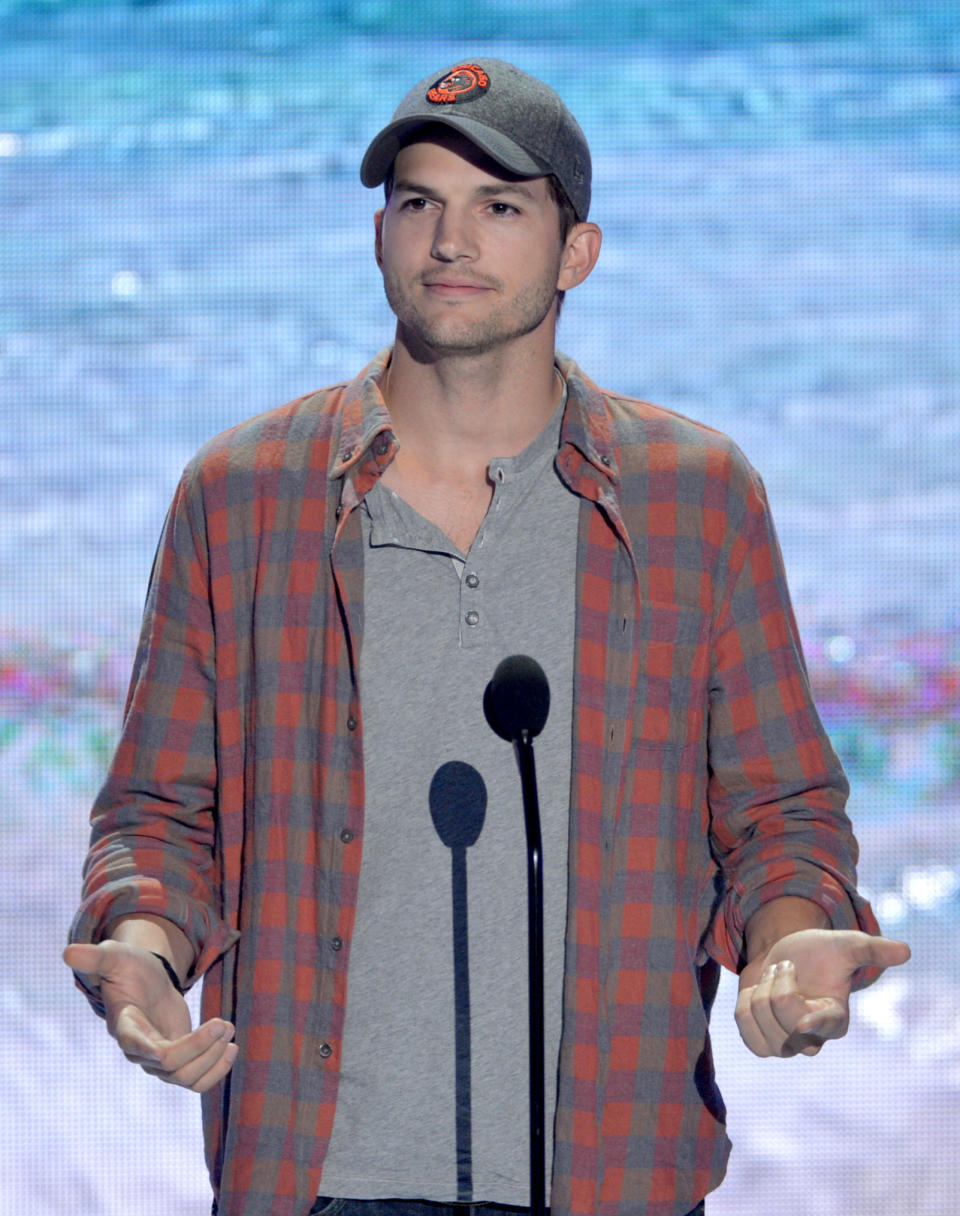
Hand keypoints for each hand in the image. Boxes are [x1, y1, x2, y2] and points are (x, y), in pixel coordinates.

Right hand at [63, 940, 237, 1091]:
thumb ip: (95, 957)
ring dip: (212, 1059)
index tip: (163, 1051)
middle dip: (200, 1047)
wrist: (145, 979)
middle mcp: (141, 1050)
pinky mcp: (178, 1060)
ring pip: (186, 1078)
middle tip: (225, 1023)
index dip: (148, 1050)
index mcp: (126, 1026)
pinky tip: (232, 1049)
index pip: (135, 1046)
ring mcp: (160, 1060)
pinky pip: (196, 1081)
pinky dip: (216, 1071)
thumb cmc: (129, 967)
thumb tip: (67, 951)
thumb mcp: (114, 957)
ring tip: (229, 1029)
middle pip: (170, 1065)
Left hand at [735, 929, 909, 1057]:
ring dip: (758, 992)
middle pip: (785, 1022)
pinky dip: (742, 1005)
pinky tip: (754, 994)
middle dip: (777, 984)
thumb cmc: (818, 952)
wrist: (784, 956)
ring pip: (760, 1024)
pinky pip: (744, 1029)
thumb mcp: (844, 945)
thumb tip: (905, 951)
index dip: (814, 1025)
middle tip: (785, 967)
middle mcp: (813, 1037)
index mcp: (836, 1017)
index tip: (802, 1023)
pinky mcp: (762, 1042)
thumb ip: (871, 949)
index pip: (826, 1026)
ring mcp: (787, 1044)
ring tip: (772, 979)